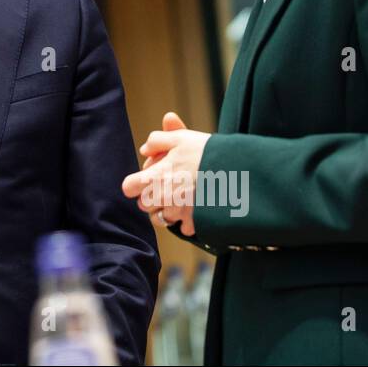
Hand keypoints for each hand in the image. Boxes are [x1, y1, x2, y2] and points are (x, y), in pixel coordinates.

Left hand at [121, 111, 210, 235]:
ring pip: (161, 219)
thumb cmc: (207, 152)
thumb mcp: (181, 138)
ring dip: (167, 211)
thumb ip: (158, 141)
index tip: (147, 179)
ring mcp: (179, 213)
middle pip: (144, 205)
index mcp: (155, 177)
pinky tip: (196, 208)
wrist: (238, 171)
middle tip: (168, 186)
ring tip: (182, 198)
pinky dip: (188, 222)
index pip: (129, 188)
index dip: (136, 183)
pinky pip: (183, 228)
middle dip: (152, 198)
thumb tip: (144, 149)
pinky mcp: (195, 223)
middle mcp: (163, 198)